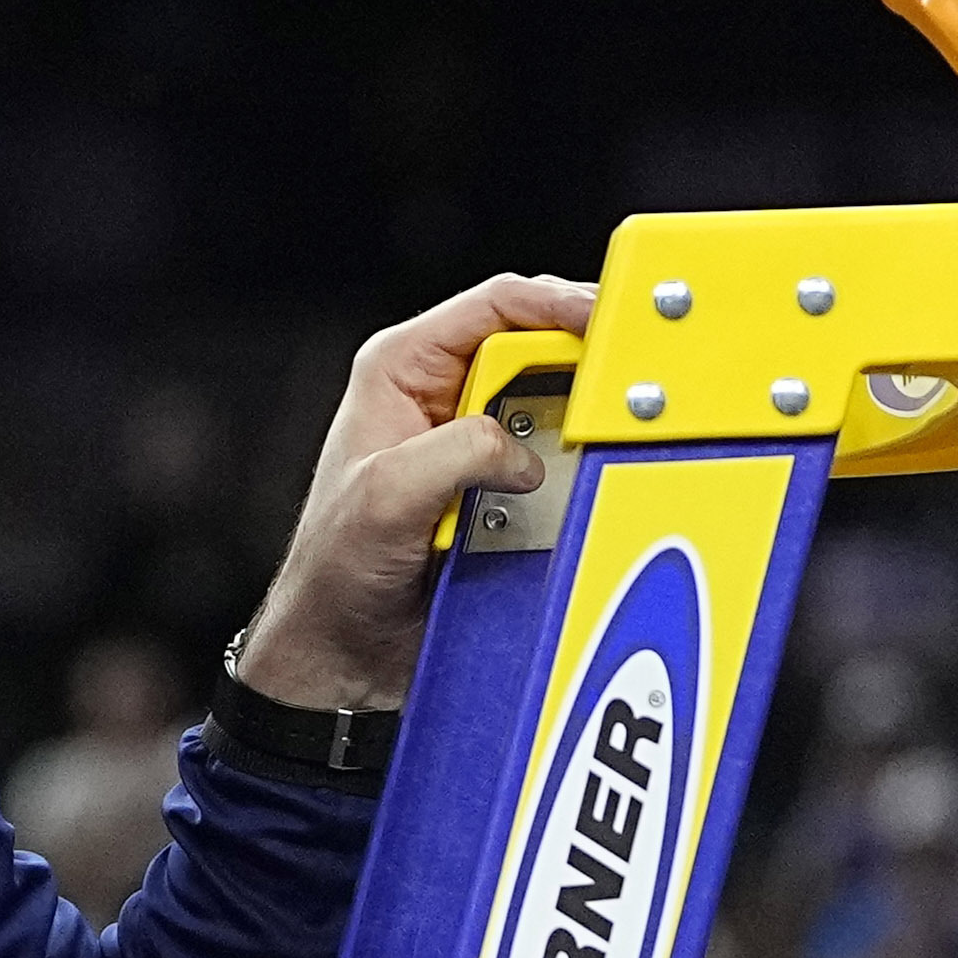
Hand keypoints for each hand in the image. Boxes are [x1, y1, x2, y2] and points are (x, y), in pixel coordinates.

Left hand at [232, 272, 599, 712]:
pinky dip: (575, 477)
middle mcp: (443, 395)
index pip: (496, 305)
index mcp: (403, 368)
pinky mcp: (499, 489)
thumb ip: (461, 453)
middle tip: (624, 382)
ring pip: (555, 409)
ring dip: (577, 429)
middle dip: (581, 364)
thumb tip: (526, 451)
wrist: (341, 654)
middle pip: (538, 349)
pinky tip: (580, 488)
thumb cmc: (333, 571)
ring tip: (600, 441)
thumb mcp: (390, 496)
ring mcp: (474, 443)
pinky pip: (556, 468)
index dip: (557, 303)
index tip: (608, 318)